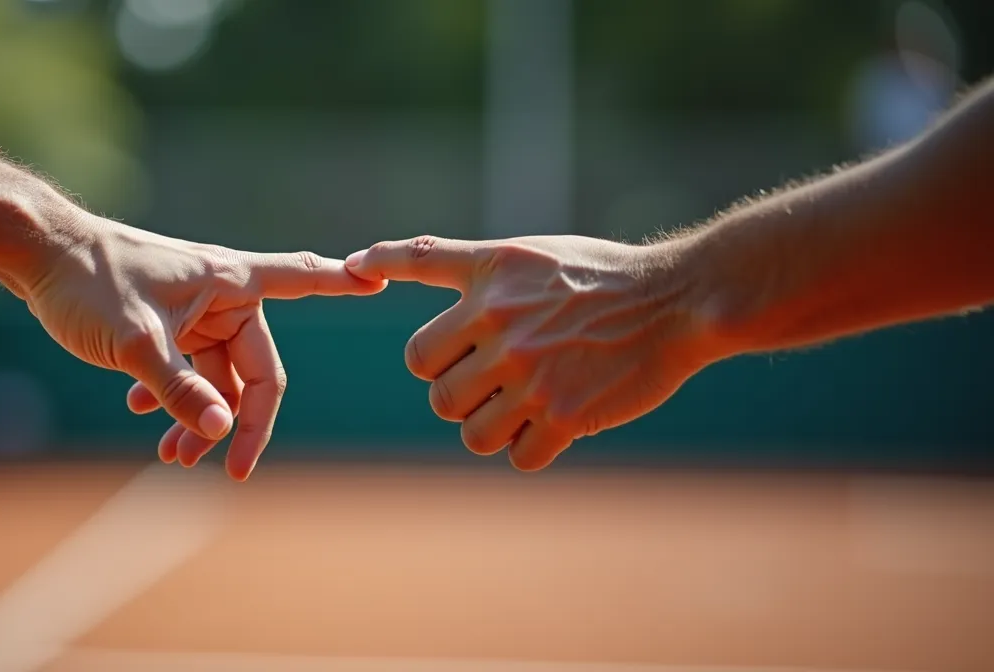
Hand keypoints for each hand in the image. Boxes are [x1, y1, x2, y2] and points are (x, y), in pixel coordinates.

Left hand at [22, 218, 385, 480]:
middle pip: (254, 371)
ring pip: (219, 382)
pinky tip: (145, 418)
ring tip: (170, 458)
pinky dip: (175, 401)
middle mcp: (223, 299)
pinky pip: (191, 374)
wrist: (41, 256)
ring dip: (200, 421)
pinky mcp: (172, 328)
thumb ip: (179, 388)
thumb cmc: (90, 281)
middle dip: (237, 422)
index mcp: (231, 283)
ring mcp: (198, 316)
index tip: (382, 277)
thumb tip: (219, 431)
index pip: (302, 279)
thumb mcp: (135, 342)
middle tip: (224, 473)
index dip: (341, 283)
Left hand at [344, 235, 711, 470]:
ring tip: (527, 403)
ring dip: (495, 428)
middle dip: (464, 397)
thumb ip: (435, 259)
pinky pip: (521, 457)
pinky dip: (534, 449)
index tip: (467, 352)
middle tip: (503, 379)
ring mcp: (534, 380)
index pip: (418, 355)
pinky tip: (556, 422)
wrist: (673, 298)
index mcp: (484, 295)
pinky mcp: (568, 416)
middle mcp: (502, 337)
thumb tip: (354, 262)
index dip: (438, 362)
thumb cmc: (588, 271)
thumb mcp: (509, 251)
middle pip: (441, 400)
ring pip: (474, 435)